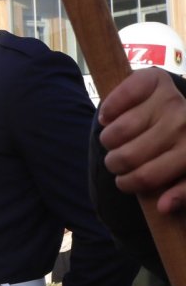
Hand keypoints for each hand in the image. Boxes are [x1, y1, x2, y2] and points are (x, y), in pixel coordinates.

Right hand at [99, 68, 185, 212]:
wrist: (178, 105)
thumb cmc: (179, 146)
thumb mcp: (185, 172)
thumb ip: (181, 191)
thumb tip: (164, 207)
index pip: (148, 177)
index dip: (130, 184)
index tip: (124, 183)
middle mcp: (185, 124)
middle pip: (128, 155)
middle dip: (114, 162)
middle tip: (116, 160)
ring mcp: (170, 100)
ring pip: (117, 131)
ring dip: (108, 139)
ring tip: (113, 141)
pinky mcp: (154, 79)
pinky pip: (116, 100)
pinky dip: (107, 112)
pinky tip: (109, 118)